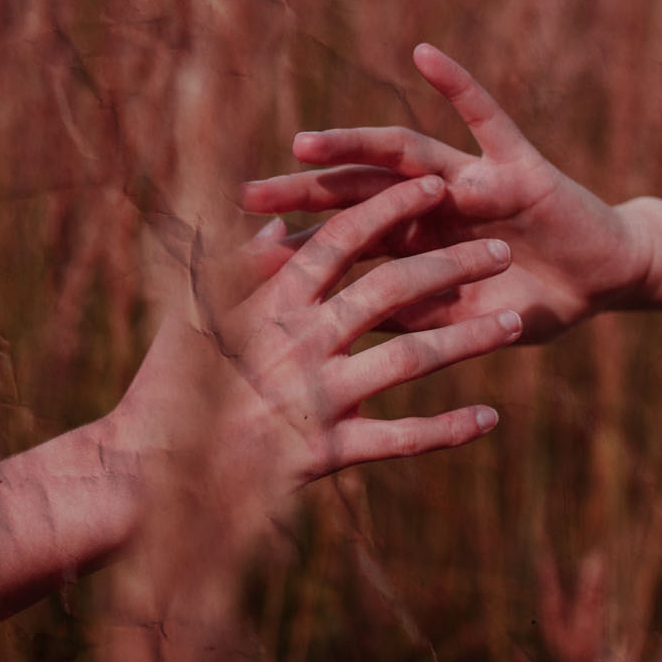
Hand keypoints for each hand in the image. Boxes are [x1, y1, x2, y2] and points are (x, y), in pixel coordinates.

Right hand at [112, 174, 521, 511]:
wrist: (146, 477)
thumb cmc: (165, 393)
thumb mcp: (193, 318)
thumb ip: (237, 270)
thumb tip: (278, 229)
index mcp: (271, 303)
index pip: (343, 241)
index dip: (392, 208)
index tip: (436, 184)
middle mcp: (301, 343)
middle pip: (393, 290)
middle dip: (451, 264)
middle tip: (499, 250)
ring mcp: (318, 399)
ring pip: (410, 358)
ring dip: (467, 338)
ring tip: (515, 323)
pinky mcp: (328, 453)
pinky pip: (401, 439)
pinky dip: (447, 429)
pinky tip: (490, 418)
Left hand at [242, 44, 651, 342]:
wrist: (607, 279)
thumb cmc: (534, 300)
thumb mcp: (465, 319)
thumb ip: (414, 312)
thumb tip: (346, 326)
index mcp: (416, 241)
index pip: (348, 236)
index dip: (300, 244)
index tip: (241, 254)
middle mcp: (434, 202)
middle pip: (358, 191)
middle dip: (304, 192)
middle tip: (247, 196)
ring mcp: (473, 179)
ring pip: (404, 154)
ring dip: (354, 145)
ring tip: (303, 141)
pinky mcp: (519, 165)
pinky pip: (485, 118)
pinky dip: (457, 84)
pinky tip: (423, 53)